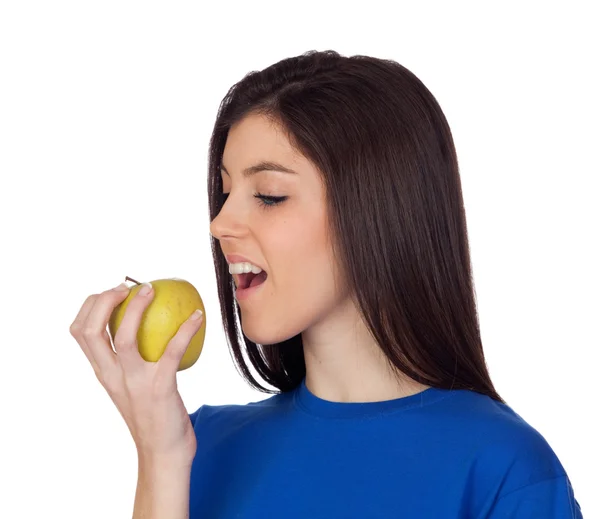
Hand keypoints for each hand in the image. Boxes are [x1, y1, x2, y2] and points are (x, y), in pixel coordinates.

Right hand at [69, 282, 201, 465]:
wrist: (164, 454)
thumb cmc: (153, 416)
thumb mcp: (131, 386)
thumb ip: (129, 362)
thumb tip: (145, 326)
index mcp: (103, 373)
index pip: (80, 332)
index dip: (90, 305)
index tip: (112, 291)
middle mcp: (112, 376)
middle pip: (90, 330)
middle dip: (103, 301)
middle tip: (128, 286)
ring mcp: (134, 383)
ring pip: (125, 337)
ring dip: (137, 308)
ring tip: (152, 289)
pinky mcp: (160, 388)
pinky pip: (171, 351)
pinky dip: (185, 329)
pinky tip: (198, 315)